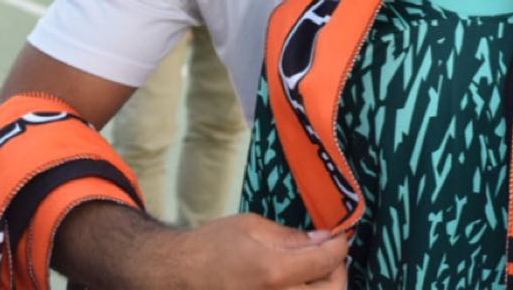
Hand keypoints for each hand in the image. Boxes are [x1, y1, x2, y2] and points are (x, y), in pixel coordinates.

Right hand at [56, 205, 346, 288]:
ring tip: (315, 272)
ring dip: (323, 286)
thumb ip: (290, 237)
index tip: (340, 236)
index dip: (340, 245)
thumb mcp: (250, 227)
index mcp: (273, 272)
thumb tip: (323, 240)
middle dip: (337, 271)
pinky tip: (295, 284)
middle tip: (330, 256)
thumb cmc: (208, 247)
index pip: (329, 261)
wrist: (172, 275)